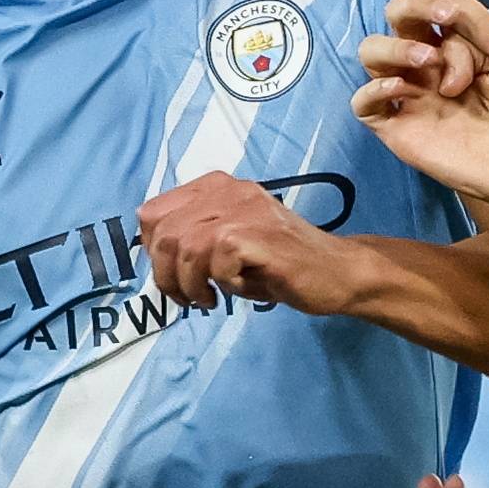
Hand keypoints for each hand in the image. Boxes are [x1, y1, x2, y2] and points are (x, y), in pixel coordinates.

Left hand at [138, 172, 355, 314]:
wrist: (336, 272)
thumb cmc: (280, 263)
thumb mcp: (228, 243)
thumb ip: (193, 238)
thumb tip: (154, 253)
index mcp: (215, 187)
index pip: (152, 212)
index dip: (152, 250)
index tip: (172, 275)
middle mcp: (227, 191)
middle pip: (162, 234)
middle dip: (166, 276)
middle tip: (188, 298)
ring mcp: (244, 210)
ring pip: (184, 249)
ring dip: (191, 285)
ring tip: (210, 300)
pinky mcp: (259, 236)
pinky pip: (217, 263)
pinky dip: (223, 284)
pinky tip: (239, 289)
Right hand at [353, 0, 488, 215]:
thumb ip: (480, 29)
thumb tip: (444, 43)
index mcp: (459, 42)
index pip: (439, 5)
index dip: (461, 10)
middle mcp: (431, 64)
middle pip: (397, 15)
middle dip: (416, 7)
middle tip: (444, 23)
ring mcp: (414, 95)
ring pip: (372, 53)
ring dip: (397, 47)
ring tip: (429, 62)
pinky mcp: (401, 130)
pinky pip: (363, 105)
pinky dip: (373, 90)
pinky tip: (402, 89)